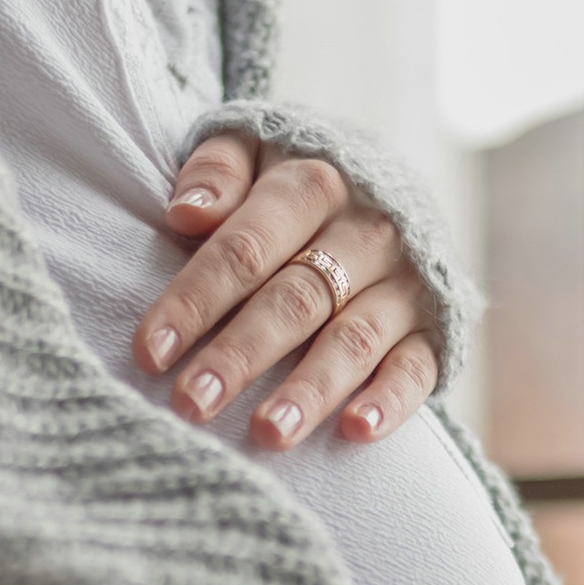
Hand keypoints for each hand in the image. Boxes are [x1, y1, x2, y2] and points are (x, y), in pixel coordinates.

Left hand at [135, 133, 443, 454]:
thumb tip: (185, 213)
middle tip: (192, 403)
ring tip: (268, 433)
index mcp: (315, 184)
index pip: (246, 246)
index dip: (196, 299)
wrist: (390, 191)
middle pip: (295, 299)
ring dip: (311, 389)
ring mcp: (405, 283)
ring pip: (354, 339)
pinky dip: (390, 400)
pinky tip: (356, 430)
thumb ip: (217, 171)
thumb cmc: (291, 188)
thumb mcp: (252, 151)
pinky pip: (417, 368)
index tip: (150, 351)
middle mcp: (367, 232)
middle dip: (240, 354)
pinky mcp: (434, 327)